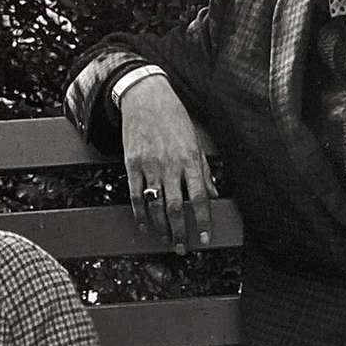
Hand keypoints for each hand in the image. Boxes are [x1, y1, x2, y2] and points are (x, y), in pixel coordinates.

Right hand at [119, 75, 217, 253]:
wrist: (145, 97)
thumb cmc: (174, 118)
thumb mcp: (195, 141)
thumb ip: (204, 170)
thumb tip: (213, 194)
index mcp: (190, 159)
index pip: (199, 197)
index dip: (203, 220)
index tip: (206, 237)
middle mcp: (170, 165)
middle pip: (176, 207)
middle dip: (181, 232)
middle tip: (183, 248)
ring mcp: (149, 166)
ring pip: (155, 206)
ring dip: (162, 228)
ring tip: (167, 240)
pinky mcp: (132, 164)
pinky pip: (136, 196)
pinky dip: (141, 214)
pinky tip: (145, 226)